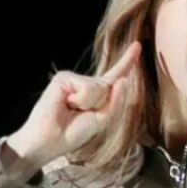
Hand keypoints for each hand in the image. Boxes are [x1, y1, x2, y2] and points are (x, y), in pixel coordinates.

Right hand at [6, 41, 141, 168]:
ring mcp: (74, 78)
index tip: (137, 45)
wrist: (49, 141)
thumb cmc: (72, 134)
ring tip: (72, 110)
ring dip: (90, 104)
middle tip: (80, 115)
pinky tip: (66, 104)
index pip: (115, 75)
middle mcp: (85, 83)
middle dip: (102, 105)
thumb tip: (124, 80)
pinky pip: (87, 88)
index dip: (127, 61)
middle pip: (111, 85)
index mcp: (96, 94)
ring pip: (100, 87)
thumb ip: (115, 102)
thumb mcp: (101, 120)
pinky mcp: (64, 77)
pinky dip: (81, 100)